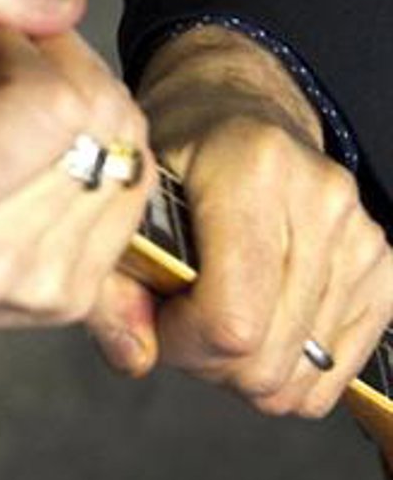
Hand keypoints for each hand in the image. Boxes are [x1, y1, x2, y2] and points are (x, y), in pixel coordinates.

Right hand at [0, 0, 153, 348]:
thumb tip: (65, 5)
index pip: (54, 106)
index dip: (31, 48)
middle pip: (102, 127)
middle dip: (67, 68)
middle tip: (12, 62)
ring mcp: (34, 291)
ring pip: (129, 158)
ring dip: (87, 110)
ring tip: (23, 106)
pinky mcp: (67, 302)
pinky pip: (132, 200)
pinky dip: (102, 157)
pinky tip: (47, 151)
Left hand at [102, 25, 392, 417]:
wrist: (239, 106)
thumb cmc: (180, 148)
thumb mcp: (129, 195)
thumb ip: (113, 279)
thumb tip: (135, 358)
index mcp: (252, 170)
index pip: (231, 321)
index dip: (183, 343)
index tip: (158, 318)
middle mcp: (319, 200)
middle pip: (269, 360)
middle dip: (210, 361)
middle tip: (183, 319)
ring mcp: (359, 236)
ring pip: (304, 374)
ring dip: (250, 366)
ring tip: (220, 313)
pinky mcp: (381, 267)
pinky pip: (337, 368)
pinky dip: (292, 366)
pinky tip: (261, 321)